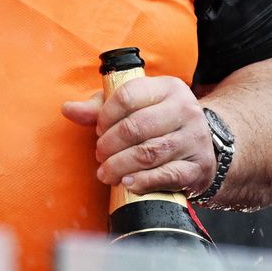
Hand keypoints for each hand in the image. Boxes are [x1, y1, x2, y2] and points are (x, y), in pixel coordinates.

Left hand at [62, 76, 213, 196]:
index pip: (128, 96)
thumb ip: (98, 108)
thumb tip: (68, 109)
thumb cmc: (158, 122)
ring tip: (105, 172)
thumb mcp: (133, 107)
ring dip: (120, 165)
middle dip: (109, 144)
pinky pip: (167, 175)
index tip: (98, 129)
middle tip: (99, 154)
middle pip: (136, 127)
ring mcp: (195, 139)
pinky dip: (143, 181)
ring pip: (149, 152)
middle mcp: (186, 110)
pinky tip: (127, 183)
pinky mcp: (198, 166)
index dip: (105, 116)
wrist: (203, 146)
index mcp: (168, 88)